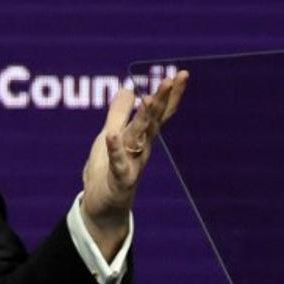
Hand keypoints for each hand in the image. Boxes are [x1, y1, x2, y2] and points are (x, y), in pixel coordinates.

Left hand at [80, 71, 188, 258]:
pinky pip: (118, 164)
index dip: (169, 95)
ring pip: (139, 139)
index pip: (158, 113)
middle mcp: (140, 149)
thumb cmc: (107, 170)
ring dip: (145, 119)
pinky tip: (112, 136)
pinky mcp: (119, 181)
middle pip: (152, 122)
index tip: (181, 74)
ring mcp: (132, 165)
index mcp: (140, 138)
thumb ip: (119, 114)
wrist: (103, 208)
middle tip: (172, 79)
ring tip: (149, 98)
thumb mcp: (111, 136)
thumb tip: (127, 88)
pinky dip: (115, 151)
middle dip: (162, 100)